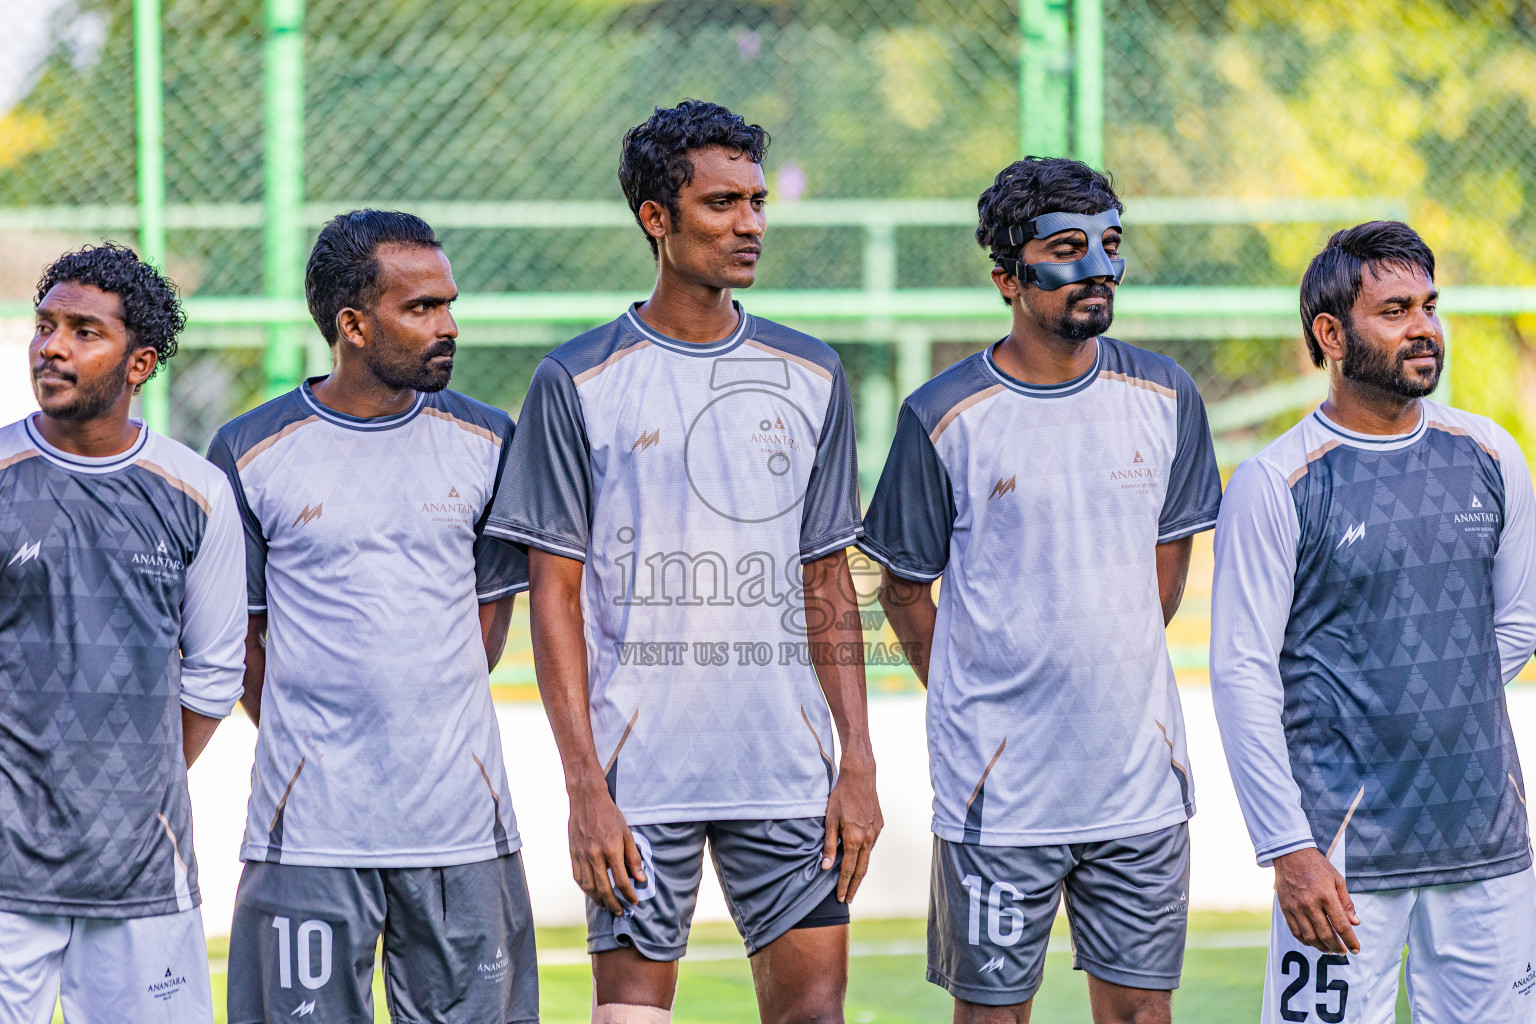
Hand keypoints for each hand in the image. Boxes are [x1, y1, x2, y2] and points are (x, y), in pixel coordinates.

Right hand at [567, 780, 645, 916]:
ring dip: (598, 900)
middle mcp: (595, 855)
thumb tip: (641, 878)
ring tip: (607, 906)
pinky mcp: (573, 854)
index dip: (629, 894)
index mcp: (611, 849)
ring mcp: (582, 856)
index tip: (634, 901)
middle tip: (620, 912)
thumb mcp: (627, 833)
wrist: (587, 800)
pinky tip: (592, 893)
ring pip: (589, 887)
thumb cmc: (610, 815)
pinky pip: (578, 878)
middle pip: (604, 888)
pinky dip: (585, 889)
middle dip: (613, 904)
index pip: (622, 880)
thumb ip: (633, 857)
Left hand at [823, 756, 881, 902]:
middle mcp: (868, 838)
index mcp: (855, 838)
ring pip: (868, 857)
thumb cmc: (841, 796)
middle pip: (861, 869)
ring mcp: (876, 832)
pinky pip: (871, 845)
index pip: (848, 869)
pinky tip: (858, 858)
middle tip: (848, 899)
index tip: (841, 898)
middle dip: (854, 886)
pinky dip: (864, 855)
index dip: (844, 885)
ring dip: (859, 871)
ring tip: (852, 883)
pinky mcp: (879, 825)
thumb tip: (825, 866)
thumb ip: (829, 844)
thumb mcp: (829, 819)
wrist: (860, 777)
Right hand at [1273, 848, 1359, 953]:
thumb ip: (1346, 902)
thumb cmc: (1317, 866)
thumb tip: (1355, 923)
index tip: (1356, 949)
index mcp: (1327, 896)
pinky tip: (1313, 942)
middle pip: (1326, 935)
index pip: (1341, 926)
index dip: (1350, 941)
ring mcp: (1296, 907)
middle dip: (1337, 947)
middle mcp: (1311, 904)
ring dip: (1321, 947)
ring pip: (1310, 937)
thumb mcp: (1337, 879)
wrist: (1290, 854)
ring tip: (1329, 949)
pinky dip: (1305, 941)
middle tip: (1342, 951)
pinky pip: (1295, 931)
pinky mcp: (1286, 908)